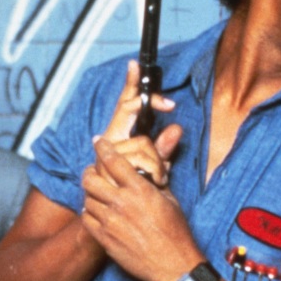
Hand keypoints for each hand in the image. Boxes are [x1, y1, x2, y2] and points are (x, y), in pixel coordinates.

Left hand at [81, 137, 203, 280]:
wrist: (173, 265)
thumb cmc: (176, 232)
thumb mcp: (170, 200)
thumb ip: (154, 182)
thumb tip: (146, 169)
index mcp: (139, 190)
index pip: (113, 160)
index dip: (102, 147)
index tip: (98, 142)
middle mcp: (121, 203)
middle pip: (90, 179)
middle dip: (89, 172)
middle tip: (93, 172)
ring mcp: (110, 222)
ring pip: (86, 199)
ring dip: (91, 194)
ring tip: (97, 194)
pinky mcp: (104, 239)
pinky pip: (86, 219)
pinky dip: (89, 213)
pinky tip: (97, 212)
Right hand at [98, 59, 181, 185]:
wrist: (118, 217)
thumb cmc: (136, 189)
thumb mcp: (155, 166)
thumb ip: (164, 148)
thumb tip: (177, 128)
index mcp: (118, 134)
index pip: (124, 103)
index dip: (130, 83)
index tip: (135, 64)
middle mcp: (108, 141)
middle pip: (141, 129)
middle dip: (158, 149)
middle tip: (164, 168)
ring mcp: (103, 156)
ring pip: (141, 146)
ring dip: (157, 163)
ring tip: (159, 179)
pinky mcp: (104, 170)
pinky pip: (137, 163)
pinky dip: (152, 173)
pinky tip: (154, 182)